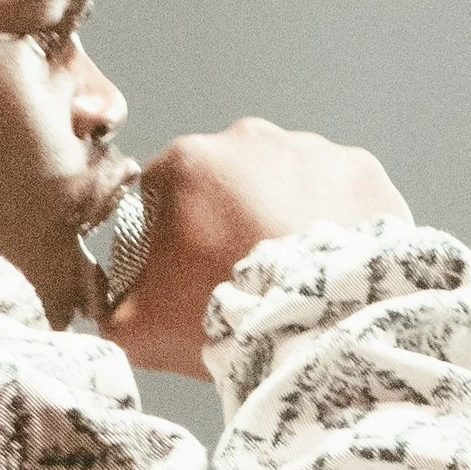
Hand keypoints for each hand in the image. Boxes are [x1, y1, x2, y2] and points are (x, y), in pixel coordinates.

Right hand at [102, 119, 408, 377]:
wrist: (322, 330)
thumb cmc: (232, 319)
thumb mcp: (141, 327)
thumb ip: (111, 309)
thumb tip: (109, 309)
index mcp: (188, 162)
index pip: (162, 192)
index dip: (168, 236)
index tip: (185, 272)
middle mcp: (249, 139)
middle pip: (227, 183)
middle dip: (230, 220)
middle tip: (243, 277)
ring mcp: (311, 150)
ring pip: (284, 184)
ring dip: (282, 218)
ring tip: (291, 275)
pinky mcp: (361, 171)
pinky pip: (337, 194)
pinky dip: (332, 222)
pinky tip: (327, 264)